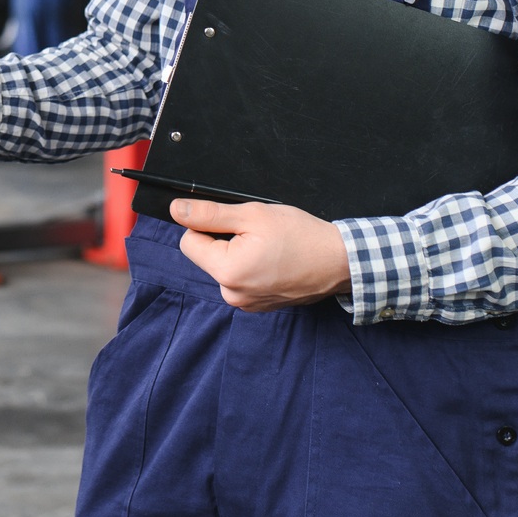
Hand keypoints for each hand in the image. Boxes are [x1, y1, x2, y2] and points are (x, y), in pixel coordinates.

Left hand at [170, 198, 351, 311]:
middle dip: (224, 240)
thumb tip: (177, 210)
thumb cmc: (302, 236)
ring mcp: (246, 303)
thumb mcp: (252, 214)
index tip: (233, 223)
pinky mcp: (258, 305)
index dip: (207, 225)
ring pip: (224, 266)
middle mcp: (232, 294)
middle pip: (206, 256)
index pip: (189, 242)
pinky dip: (251, 267)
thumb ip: (209, 213)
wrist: (340, 261)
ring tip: (269, 248)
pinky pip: (240, 279)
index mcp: (227, 272)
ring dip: (238, 253)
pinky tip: (274, 261)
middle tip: (257, 235)